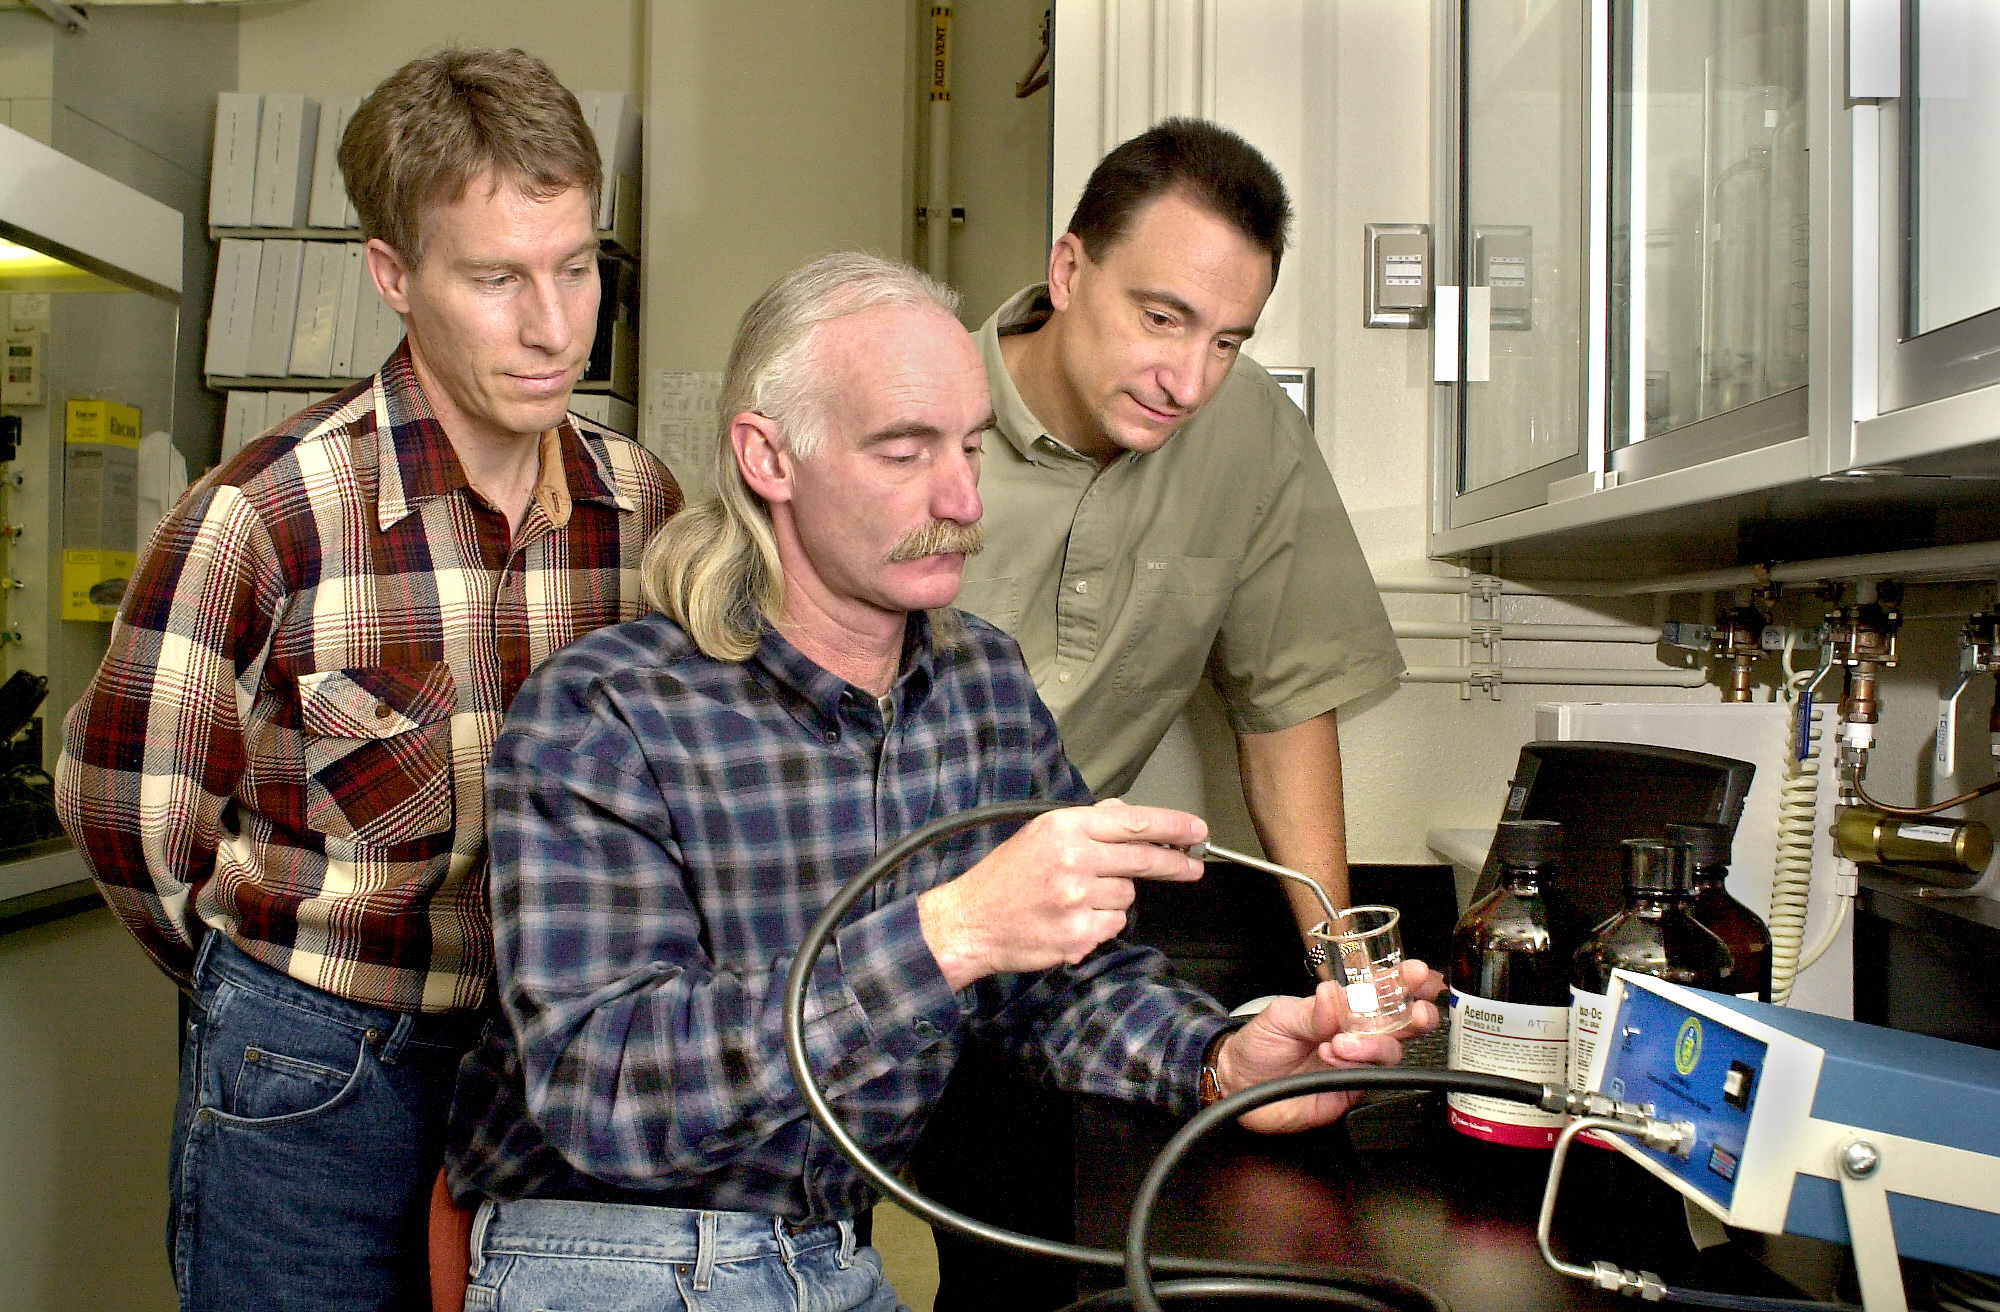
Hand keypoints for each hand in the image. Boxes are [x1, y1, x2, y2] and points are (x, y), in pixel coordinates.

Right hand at [918, 798, 1205, 989]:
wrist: (969, 922)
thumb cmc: (1004, 878)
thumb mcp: (1040, 834)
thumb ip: (1088, 824)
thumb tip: (1130, 815)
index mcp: (1062, 828)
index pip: (1132, 822)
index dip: (1171, 826)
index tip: (1196, 830)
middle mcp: (1072, 860)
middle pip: (1142, 859)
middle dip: (1174, 863)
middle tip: (1193, 866)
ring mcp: (1076, 900)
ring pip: (1127, 896)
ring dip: (1114, 898)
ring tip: (1076, 899)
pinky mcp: (1078, 935)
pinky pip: (1113, 926)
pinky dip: (1101, 924)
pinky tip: (1072, 920)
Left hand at [1211, 959, 1445, 1133]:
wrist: (1238, 1083)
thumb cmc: (1260, 1043)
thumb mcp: (1280, 1016)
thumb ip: (1310, 1010)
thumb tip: (1334, 996)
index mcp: (1341, 1009)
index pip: (1380, 993)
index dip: (1402, 982)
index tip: (1416, 973)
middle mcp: (1355, 1035)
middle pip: (1401, 1025)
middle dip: (1415, 1016)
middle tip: (1413, 1013)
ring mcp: (1355, 1064)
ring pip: (1390, 1053)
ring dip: (1373, 1043)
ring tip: (1340, 1041)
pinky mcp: (1350, 1091)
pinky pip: (1368, 1079)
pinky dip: (1355, 1065)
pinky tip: (1333, 1057)